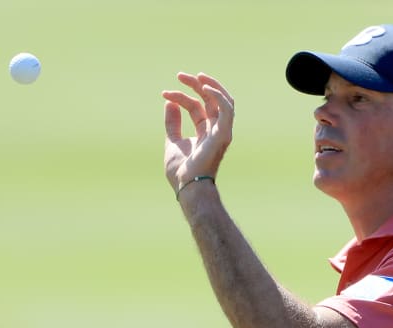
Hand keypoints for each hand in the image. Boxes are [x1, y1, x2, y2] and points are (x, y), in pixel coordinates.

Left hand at [162, 72, 234, 196]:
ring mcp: (222, 132)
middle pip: (211, 100)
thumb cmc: (181, 171)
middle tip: (180, 75)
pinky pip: (227, 110)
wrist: (187, 186)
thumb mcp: (172, 141)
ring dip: (211, 85)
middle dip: (196, 84)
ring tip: (195, 76)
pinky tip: (204, 87)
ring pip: (224, 101)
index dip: (181, 97)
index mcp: (205, 131)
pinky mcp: (224, 134)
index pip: (196, 106)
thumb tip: (168, 102)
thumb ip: (172, 123)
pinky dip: (218, 96)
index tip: (165, 93)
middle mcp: (216, 130)